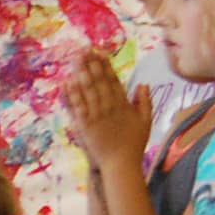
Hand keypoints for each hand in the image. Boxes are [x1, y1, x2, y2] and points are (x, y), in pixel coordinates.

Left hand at [63, 53, 152, 168]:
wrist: (121, 164)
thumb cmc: (134, 145)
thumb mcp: (146, 121)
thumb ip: (145, 102)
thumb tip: (143, 84)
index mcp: (124, 104)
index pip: (114, 80)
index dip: (106, 66)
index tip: (100, 53)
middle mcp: (110, 106)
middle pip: (99, 81)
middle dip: (91, 64)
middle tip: (84, 49)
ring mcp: (97, 115)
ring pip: (88, 90)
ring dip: (82, 73)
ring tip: (76, 59)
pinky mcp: (85, 125)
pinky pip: (78, 105)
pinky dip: (73, 93)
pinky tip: (68, 81)